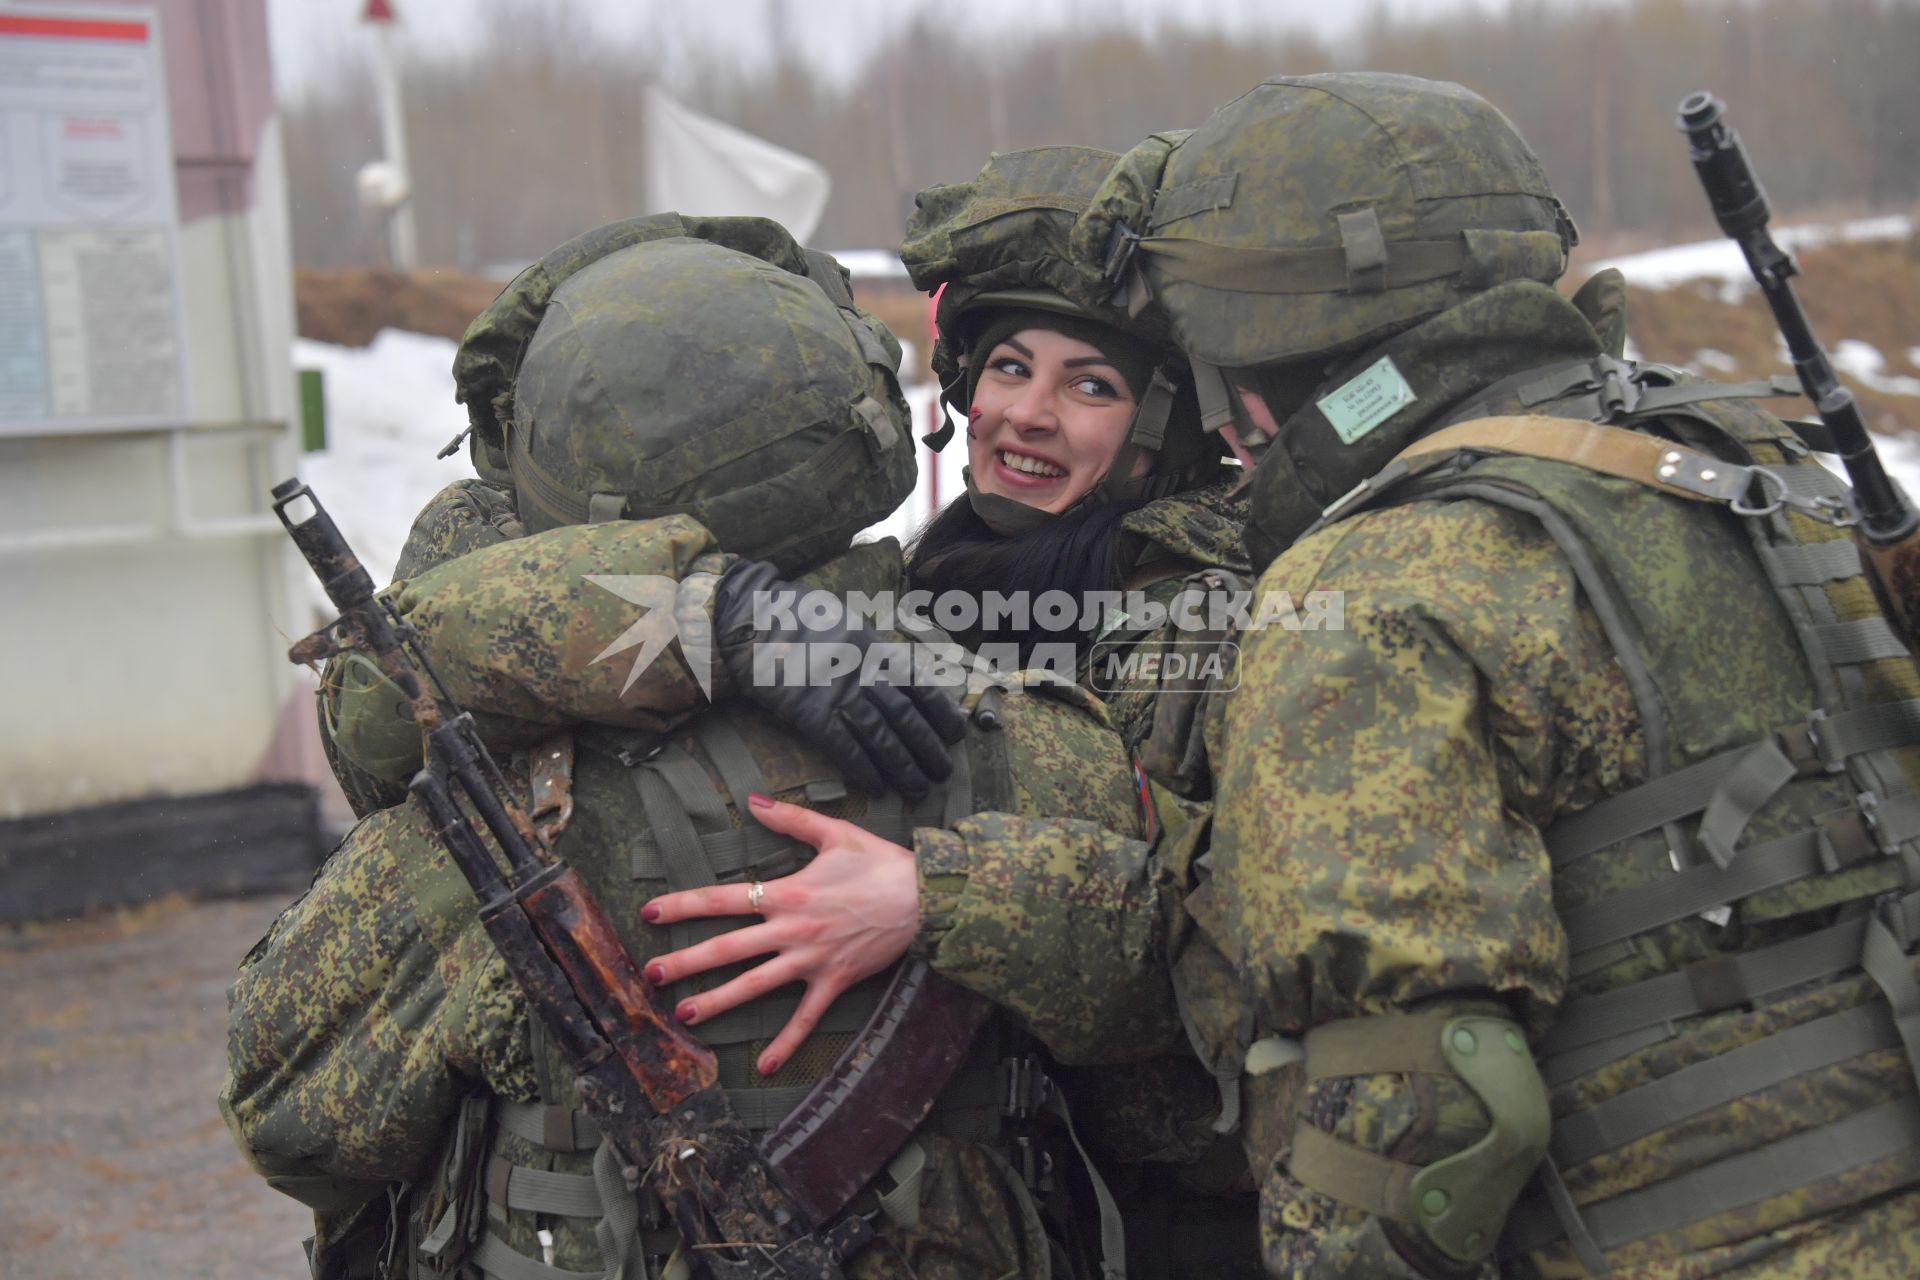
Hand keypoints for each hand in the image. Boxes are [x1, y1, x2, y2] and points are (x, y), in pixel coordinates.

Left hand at [642, 795, 920, 1074]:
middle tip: (650, 976)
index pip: (723, 900)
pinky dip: (786, 1043)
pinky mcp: (834, 982)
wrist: (925, 897)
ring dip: (718, 1001)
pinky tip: (765, 1065)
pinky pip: (806, 1017)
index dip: (683, 906)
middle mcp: (792, 930)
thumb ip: (791, 819)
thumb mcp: (835, 832)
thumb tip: (753, 800)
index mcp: (788, 893)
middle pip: (728, 949)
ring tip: (684, 1015)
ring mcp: (812, 960)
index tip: (650, 914)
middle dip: (686, 962)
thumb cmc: (881, 862)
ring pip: (756, 985)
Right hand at [712, 558, 966, 798]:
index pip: (920, 685)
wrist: (753, 618)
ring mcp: (838, 693)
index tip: (956, 733)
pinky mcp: (811, 713)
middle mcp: (864, 672)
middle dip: (928, 748)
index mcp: (876, 649)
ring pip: (881, 737)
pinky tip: (877, 787)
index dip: (941, 712)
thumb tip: (899, 672)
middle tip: (943, 773)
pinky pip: (844, 746)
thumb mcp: (848, 625)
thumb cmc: (799, 618)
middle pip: (906, 717)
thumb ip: (874, 651)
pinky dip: (863, 768)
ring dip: (903, 767)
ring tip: (918, 789)